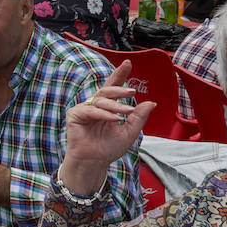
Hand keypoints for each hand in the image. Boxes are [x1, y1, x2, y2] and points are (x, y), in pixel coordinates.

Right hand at [59, 61, 153, 193]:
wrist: (94, 163)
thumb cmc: (108, 149)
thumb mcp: (129, 132)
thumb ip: (139, 117)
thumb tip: (152, 102)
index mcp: (107, 107)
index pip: (113, 87)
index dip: (120, 74)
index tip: (128, 63)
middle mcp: (95, 105)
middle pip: (107, 90)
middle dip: (120, 89)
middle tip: (132, 91)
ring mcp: (84, 109)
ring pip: (101, 100)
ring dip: (115, 105)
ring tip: (126, 112)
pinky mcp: (75, 115)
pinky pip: (91, 110)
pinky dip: (104, 114)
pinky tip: (114, 119)